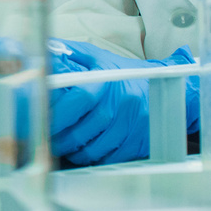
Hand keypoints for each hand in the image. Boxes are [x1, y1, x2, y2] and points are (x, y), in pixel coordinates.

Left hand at [49, 38, 198, 165]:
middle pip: (83, 131)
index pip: (78, 101)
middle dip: (60, 141)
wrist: (168, 87)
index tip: (42, 122)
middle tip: (48, 141)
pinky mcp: (141, 141)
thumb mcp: (98, 57)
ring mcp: (133, 124)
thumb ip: (70, 54)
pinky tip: (85, 152)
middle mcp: (122, 103)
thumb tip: (43, 52)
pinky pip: (111, 158)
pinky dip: (94, 158)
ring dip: (75, 153)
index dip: (58, 115)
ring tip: (64, 148)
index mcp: (108, 80)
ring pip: (95, 149)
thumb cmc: (125, 73)